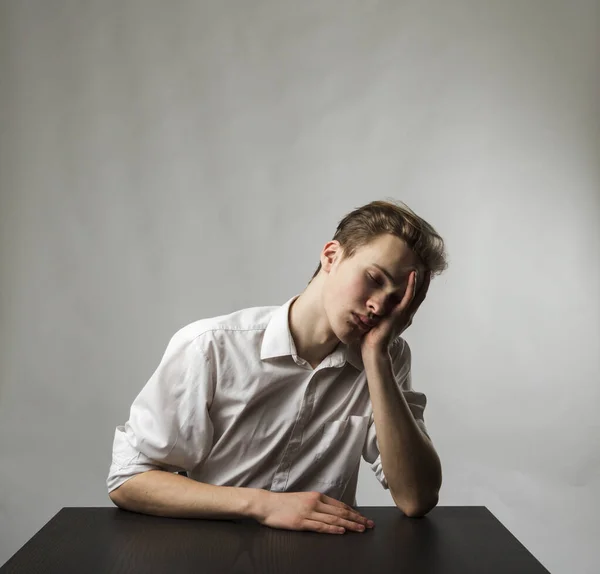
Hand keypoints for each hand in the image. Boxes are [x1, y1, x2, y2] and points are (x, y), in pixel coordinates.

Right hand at [252, 490, 374, 533]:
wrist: (267, 504)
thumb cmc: (284, 503)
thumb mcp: (303, 499)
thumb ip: (317, 505)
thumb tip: (332, 512)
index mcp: (317, 496)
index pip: (340, 505)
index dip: (354, 512)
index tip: (364, 517)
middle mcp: (315, 502)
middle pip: (340, 512)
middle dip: (357, 518)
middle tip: (369, 524)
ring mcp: (308, 512)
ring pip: (334, 519)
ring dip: (349, 524)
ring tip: (361, 529)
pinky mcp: (301, 522)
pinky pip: (320, 526)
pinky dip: (332, 529)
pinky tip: (341, 531)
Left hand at [360, 269, 430, 355]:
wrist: (374, 349)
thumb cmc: (373, 337)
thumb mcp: (379, 322)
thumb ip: (381, 314)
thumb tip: (374, 306)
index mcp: (404, 317)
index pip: (414, 300)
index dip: (418, 289)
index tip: (420, 277)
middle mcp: (408, 315)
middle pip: (420, 296)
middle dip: (425, 283)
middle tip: (428, 269)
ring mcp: (405, 314)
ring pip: (418, 295)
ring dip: (422, 281)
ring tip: (426, 269)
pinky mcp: (400, 313)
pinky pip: (408, 296)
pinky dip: (411, 285)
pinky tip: (413, 274)